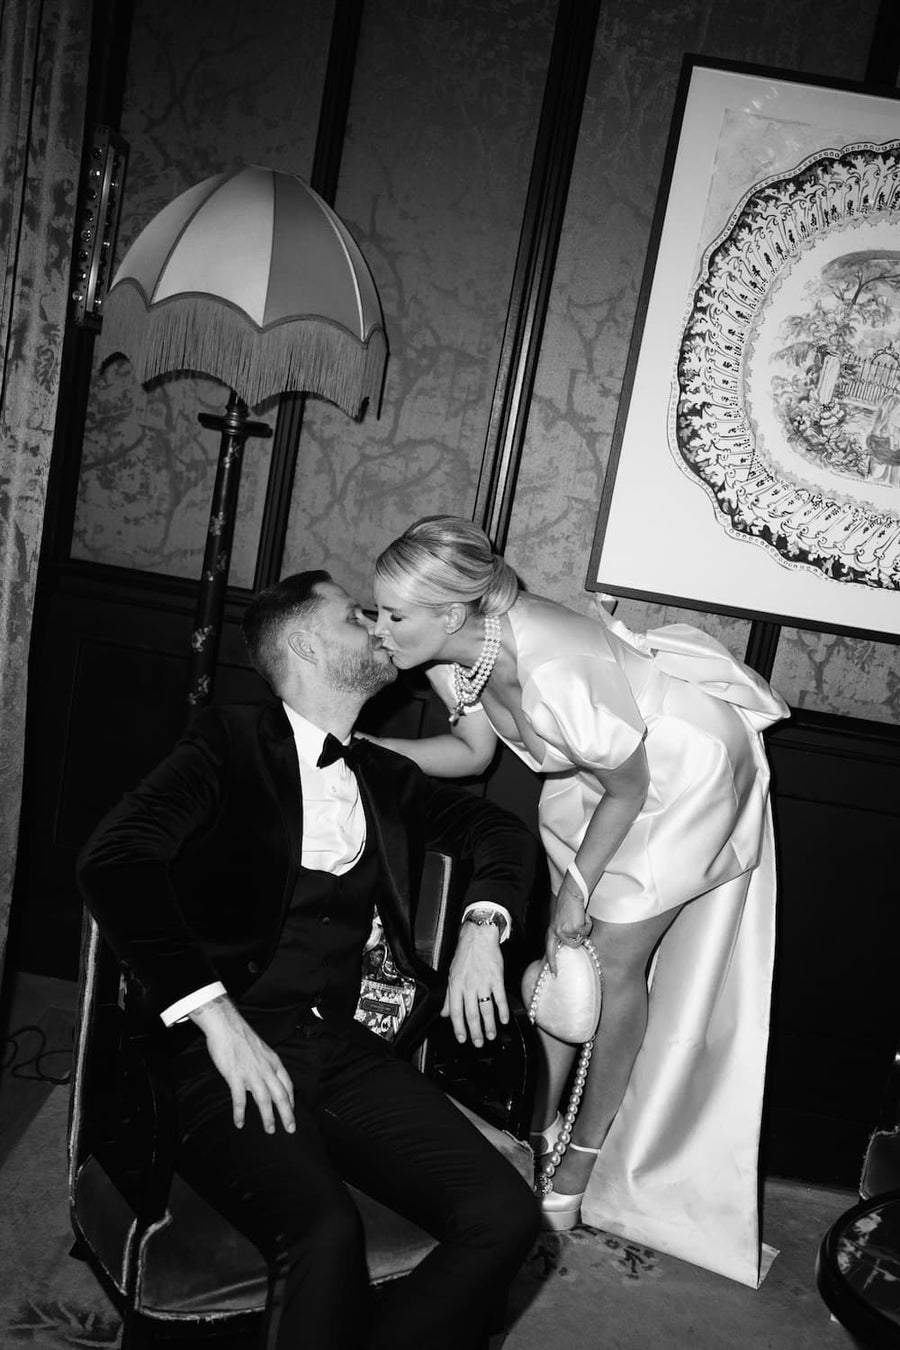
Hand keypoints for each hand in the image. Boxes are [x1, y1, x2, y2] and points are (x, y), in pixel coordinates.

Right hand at [189, 995, 294, 1133]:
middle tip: (291, 1129)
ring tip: (270, 1130)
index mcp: (273, 1062)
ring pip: (264, 1100)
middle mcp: (266, 1069)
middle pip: (281, 1096)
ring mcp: (251, 1073)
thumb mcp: (261, 1049)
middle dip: (287, 1114)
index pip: (287, 1084)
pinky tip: (240, 1123)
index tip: (292, 1111)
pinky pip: (240, 1099)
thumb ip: (265, 1064)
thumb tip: (266, 1077)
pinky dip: (240, 1113)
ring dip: (268, 1117)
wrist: (227, 1025)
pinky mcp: (236, 1076)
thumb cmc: (242, 1036)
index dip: (291, 1100)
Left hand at [441, 922, 508, 1047]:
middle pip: (471, 1014)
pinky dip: (503, 1011)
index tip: (462, 1039)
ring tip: (491, 1035)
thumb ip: (449, 996)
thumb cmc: (465, 955)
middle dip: (475, 1031)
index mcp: (456, 985)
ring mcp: (483, 982)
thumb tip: (445, 1013)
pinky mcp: (496, 978)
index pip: (456, 1012)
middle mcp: (468, 985)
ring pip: (486, 1009)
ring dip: (489, 1025)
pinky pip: (500, 998)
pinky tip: (504, 1019)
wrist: (478, 936)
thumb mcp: (451, 974)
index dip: (459, 1027)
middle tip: (478, 1043)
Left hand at [546, 884, 591, 975]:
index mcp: (552, 931)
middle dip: (574, 946)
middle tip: (562, 968)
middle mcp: (556, 932)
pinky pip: (586, 932)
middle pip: (570, 946)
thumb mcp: (562, 921)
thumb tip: (575, 944)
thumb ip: (565, 932)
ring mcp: (564, 932)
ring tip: (580, 918)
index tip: (553, 973)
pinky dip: (587, 924)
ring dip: (584, 930)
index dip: (552, 962)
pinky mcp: (573, 928)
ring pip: (580, 940)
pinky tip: (582, 915)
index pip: (550, 949)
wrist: (571, 894)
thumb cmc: (569, 906)